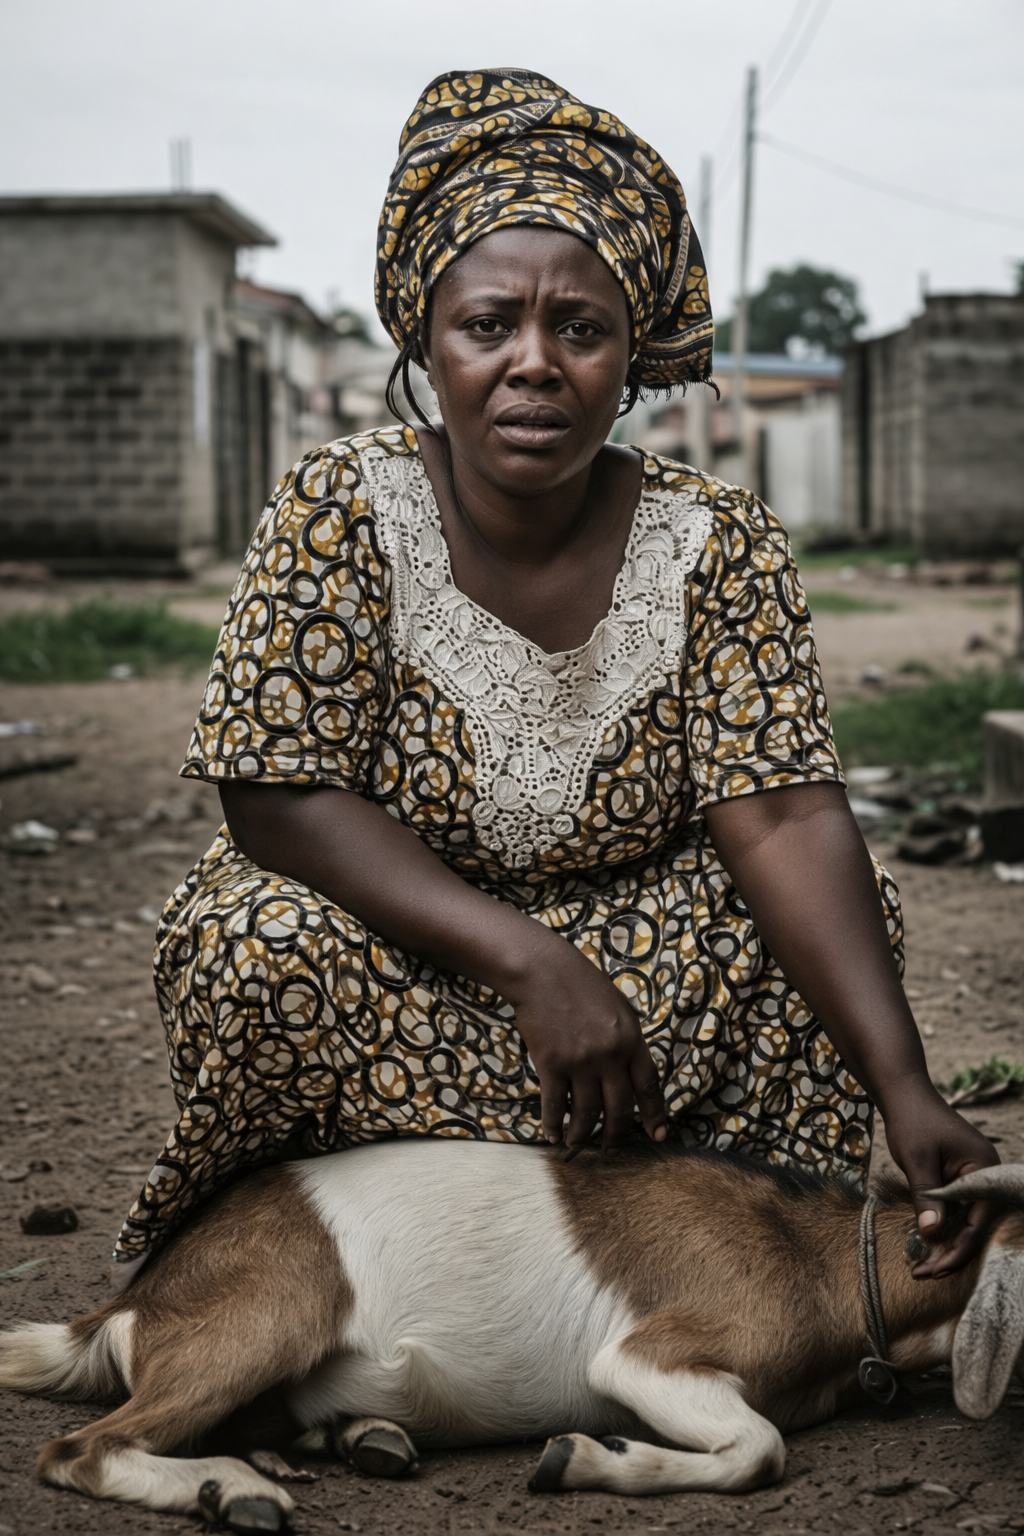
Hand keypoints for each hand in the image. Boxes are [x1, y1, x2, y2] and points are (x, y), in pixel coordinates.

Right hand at [507, 939, 666, 1155]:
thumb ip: (625, 1041)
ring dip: (583, 1135)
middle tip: (612, 1151)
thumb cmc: (580, 984)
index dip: (655, 1115)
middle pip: (620, 1108)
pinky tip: (553, 1135)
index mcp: (632, 1039)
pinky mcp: (552, 1064)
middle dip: (617, 1136)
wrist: (543, 970)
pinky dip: (554, 1124)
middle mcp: (611, 1054)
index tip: (658, 1135)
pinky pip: (556, 1104)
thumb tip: (628, 1074)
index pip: (649, 1086)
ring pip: (587, 1113)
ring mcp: (581, 1061)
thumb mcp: (617, 1008)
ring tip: (578, 1146)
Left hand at [881, 1074, 1000, 1278]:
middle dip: (951, 1253)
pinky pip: (959, 1210)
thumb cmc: (912, 1121)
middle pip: (976, 1227)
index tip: (934, 1270)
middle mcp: (988, 1176)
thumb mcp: (917, 1160)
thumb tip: (932, 1234)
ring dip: (947, 1244)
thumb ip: (927, 1195)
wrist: (905, 1095)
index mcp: (986, 1170)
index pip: (979, 1222)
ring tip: (922, 1267)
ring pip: (967, 1222)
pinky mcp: (962, 1180)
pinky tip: (926, 1243)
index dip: (957, 1250)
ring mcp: (976, 1178)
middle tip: (923, 1274)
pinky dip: (943, 1227)